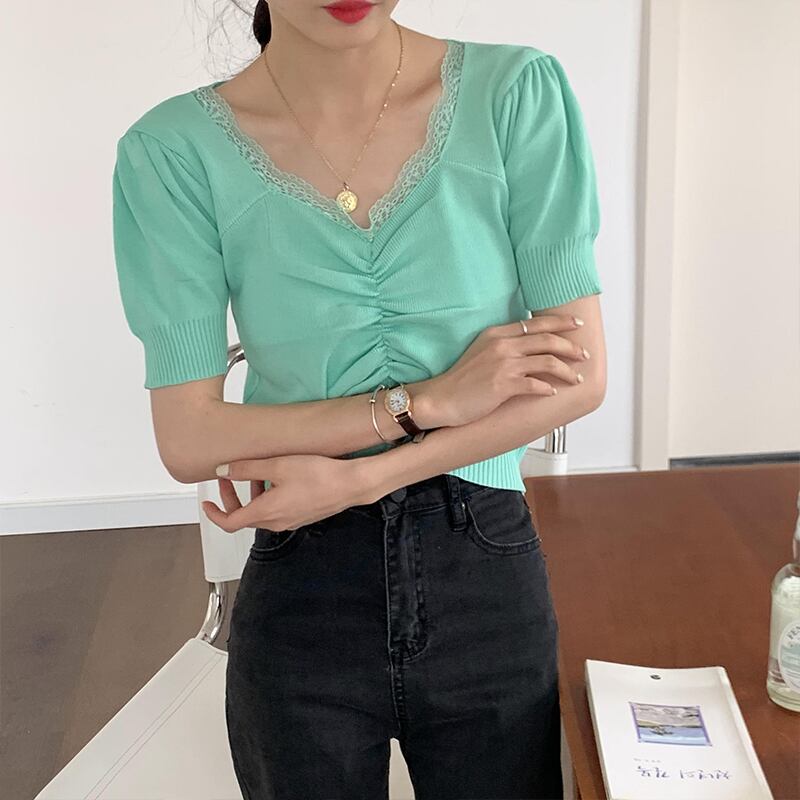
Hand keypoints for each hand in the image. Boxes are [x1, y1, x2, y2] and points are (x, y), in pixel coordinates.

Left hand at [201, 454, 368, 533]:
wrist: (352, 483)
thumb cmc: (319, 476)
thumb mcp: (278, 466)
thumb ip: (247, 469)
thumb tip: (223, 471)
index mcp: (266, 512)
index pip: (230, 522)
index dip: (214, 513)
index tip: (207, 504)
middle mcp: (277, 522)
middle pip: (244, 517)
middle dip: (232, 498)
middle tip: (227, 478)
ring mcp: (291, 521)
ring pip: (261, 512)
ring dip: (251, 495)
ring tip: (254, 473)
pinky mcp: (302, 516)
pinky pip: (277, 510)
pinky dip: (268, 497)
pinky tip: (277, 478)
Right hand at [422, 314, 590, 426]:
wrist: (441, 398)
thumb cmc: (461, 380)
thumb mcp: (481, 351)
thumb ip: (504, 345)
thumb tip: (528, 345)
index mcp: (496, 334)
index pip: (535, 323)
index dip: (560, 323)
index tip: (576, 326)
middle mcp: (502, 346)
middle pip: (546, 340)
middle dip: (571, 347)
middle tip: (584, 354)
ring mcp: (503, 365)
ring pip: (547, 361)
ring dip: (566, 370)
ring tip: (577, 377)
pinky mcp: (503, 385)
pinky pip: (535, 384)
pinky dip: (548, 388)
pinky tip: (553, 392)